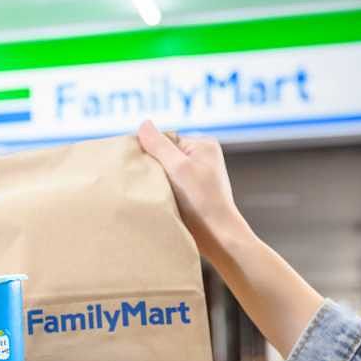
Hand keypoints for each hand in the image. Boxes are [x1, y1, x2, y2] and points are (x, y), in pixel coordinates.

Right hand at [136, 120, 255, 260]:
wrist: (218, 237)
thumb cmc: (202, 202)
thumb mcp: (178, 168)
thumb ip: (159, 145)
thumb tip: (143, 123)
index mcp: (202, 145)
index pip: (164, 140)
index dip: (149, 152)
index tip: (142, 168)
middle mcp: (201, 158)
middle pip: (163, 156)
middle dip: (152, 168)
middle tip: (147, 183)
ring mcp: (197, 176)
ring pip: (164, 173)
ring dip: (156, 183)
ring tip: (155, 194)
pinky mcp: (192, 194)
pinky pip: (168, 186)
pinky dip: (161, 193)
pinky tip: (159, 201)